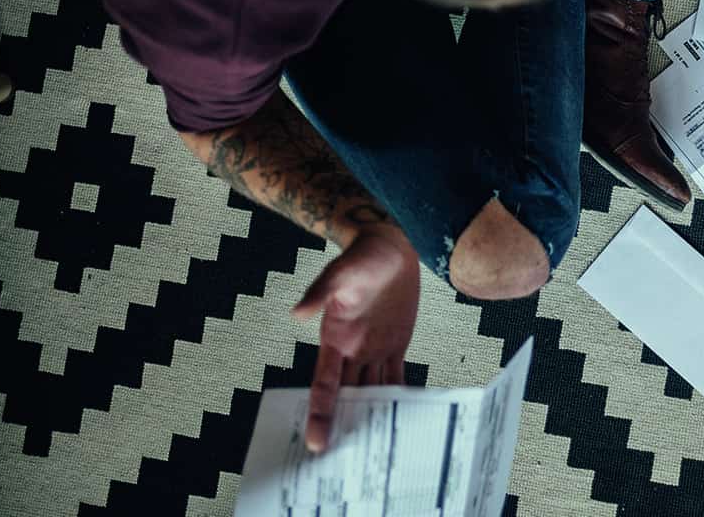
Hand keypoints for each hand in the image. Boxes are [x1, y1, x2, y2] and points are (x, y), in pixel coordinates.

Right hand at [291, 226, 420, 451]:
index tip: (317, 441)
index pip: (325, 385)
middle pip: (348, 395)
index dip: (321, 413)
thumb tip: (298, 313)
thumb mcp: (341, 272)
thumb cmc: (361, 258)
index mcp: (335, 340)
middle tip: (352, 457)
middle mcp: (352, 350)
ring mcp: (374, 348)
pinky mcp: (395, 342)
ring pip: (373, 389)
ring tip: (380, 444)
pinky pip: (397, 373)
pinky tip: (405, 413)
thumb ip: (321, 293)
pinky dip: (400, 393)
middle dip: (348, 423)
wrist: (389, 246)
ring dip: (375, 413)